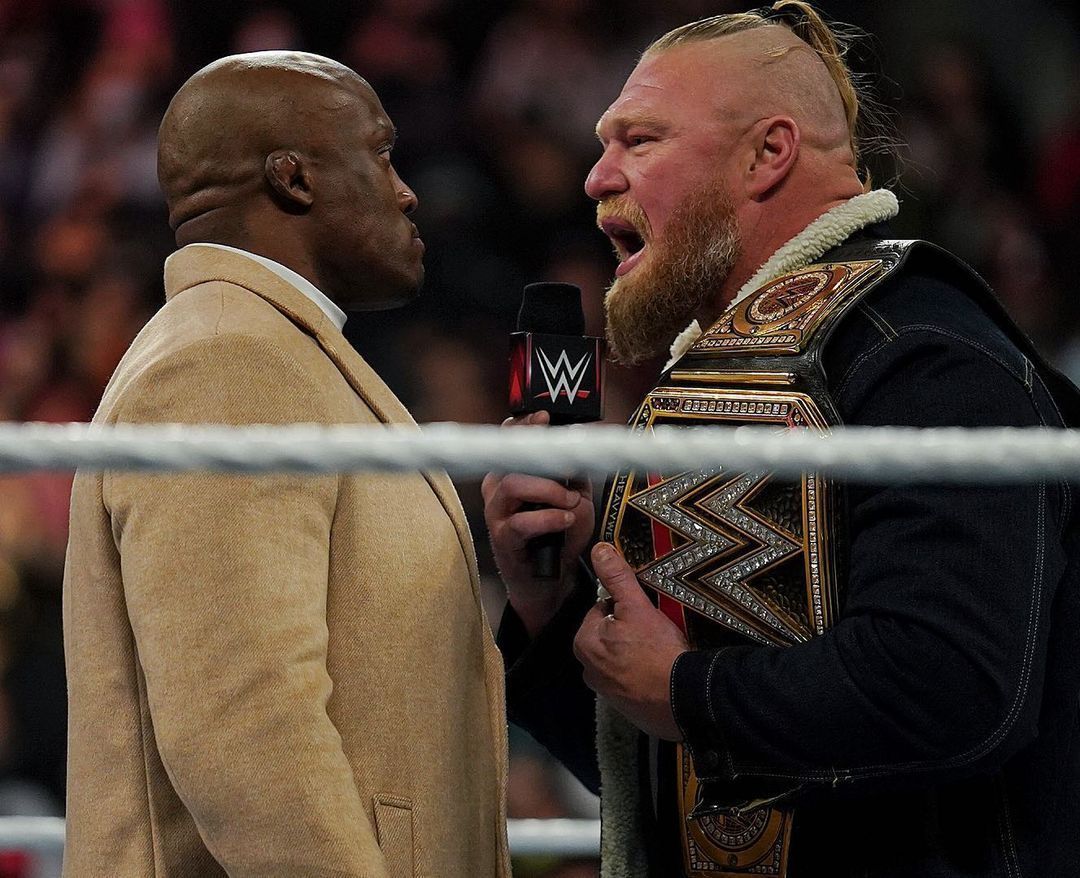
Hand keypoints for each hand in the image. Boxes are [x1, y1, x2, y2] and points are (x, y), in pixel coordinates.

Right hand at [481, 411, 593, 636]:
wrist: (550, 577)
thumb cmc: (560, 531)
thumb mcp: (575, 494)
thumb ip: (576, 469)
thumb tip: (586, 437)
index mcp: (512, 471)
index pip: (508, 438)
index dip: (523, 424)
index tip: (545, 417)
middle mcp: (497, 488)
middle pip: (510, 456)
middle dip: (543, 457)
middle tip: (571, 467)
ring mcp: (497, 513)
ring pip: (512, 485)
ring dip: (548, 490)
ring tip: (570, 502)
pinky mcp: (504, 539)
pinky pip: (522, 522)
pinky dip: (550, 518)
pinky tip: (566, 519)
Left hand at [574, 542, 688, 740]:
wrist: (682, 699)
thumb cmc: (657, 651)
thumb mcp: (637, 606)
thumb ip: (616, 578)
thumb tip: (599, 549)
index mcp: (583, 642)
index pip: (601, 610)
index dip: (625, 608)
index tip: (644, 614)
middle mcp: (587, 669)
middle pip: (610, 635)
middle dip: (629, 631)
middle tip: (654, 634)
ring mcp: (605, 691)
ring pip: (621, 657)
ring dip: (636, 653)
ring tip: (659, 652)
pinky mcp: (624, 707)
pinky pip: (631, 680)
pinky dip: (642, 675)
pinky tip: (659, 672)